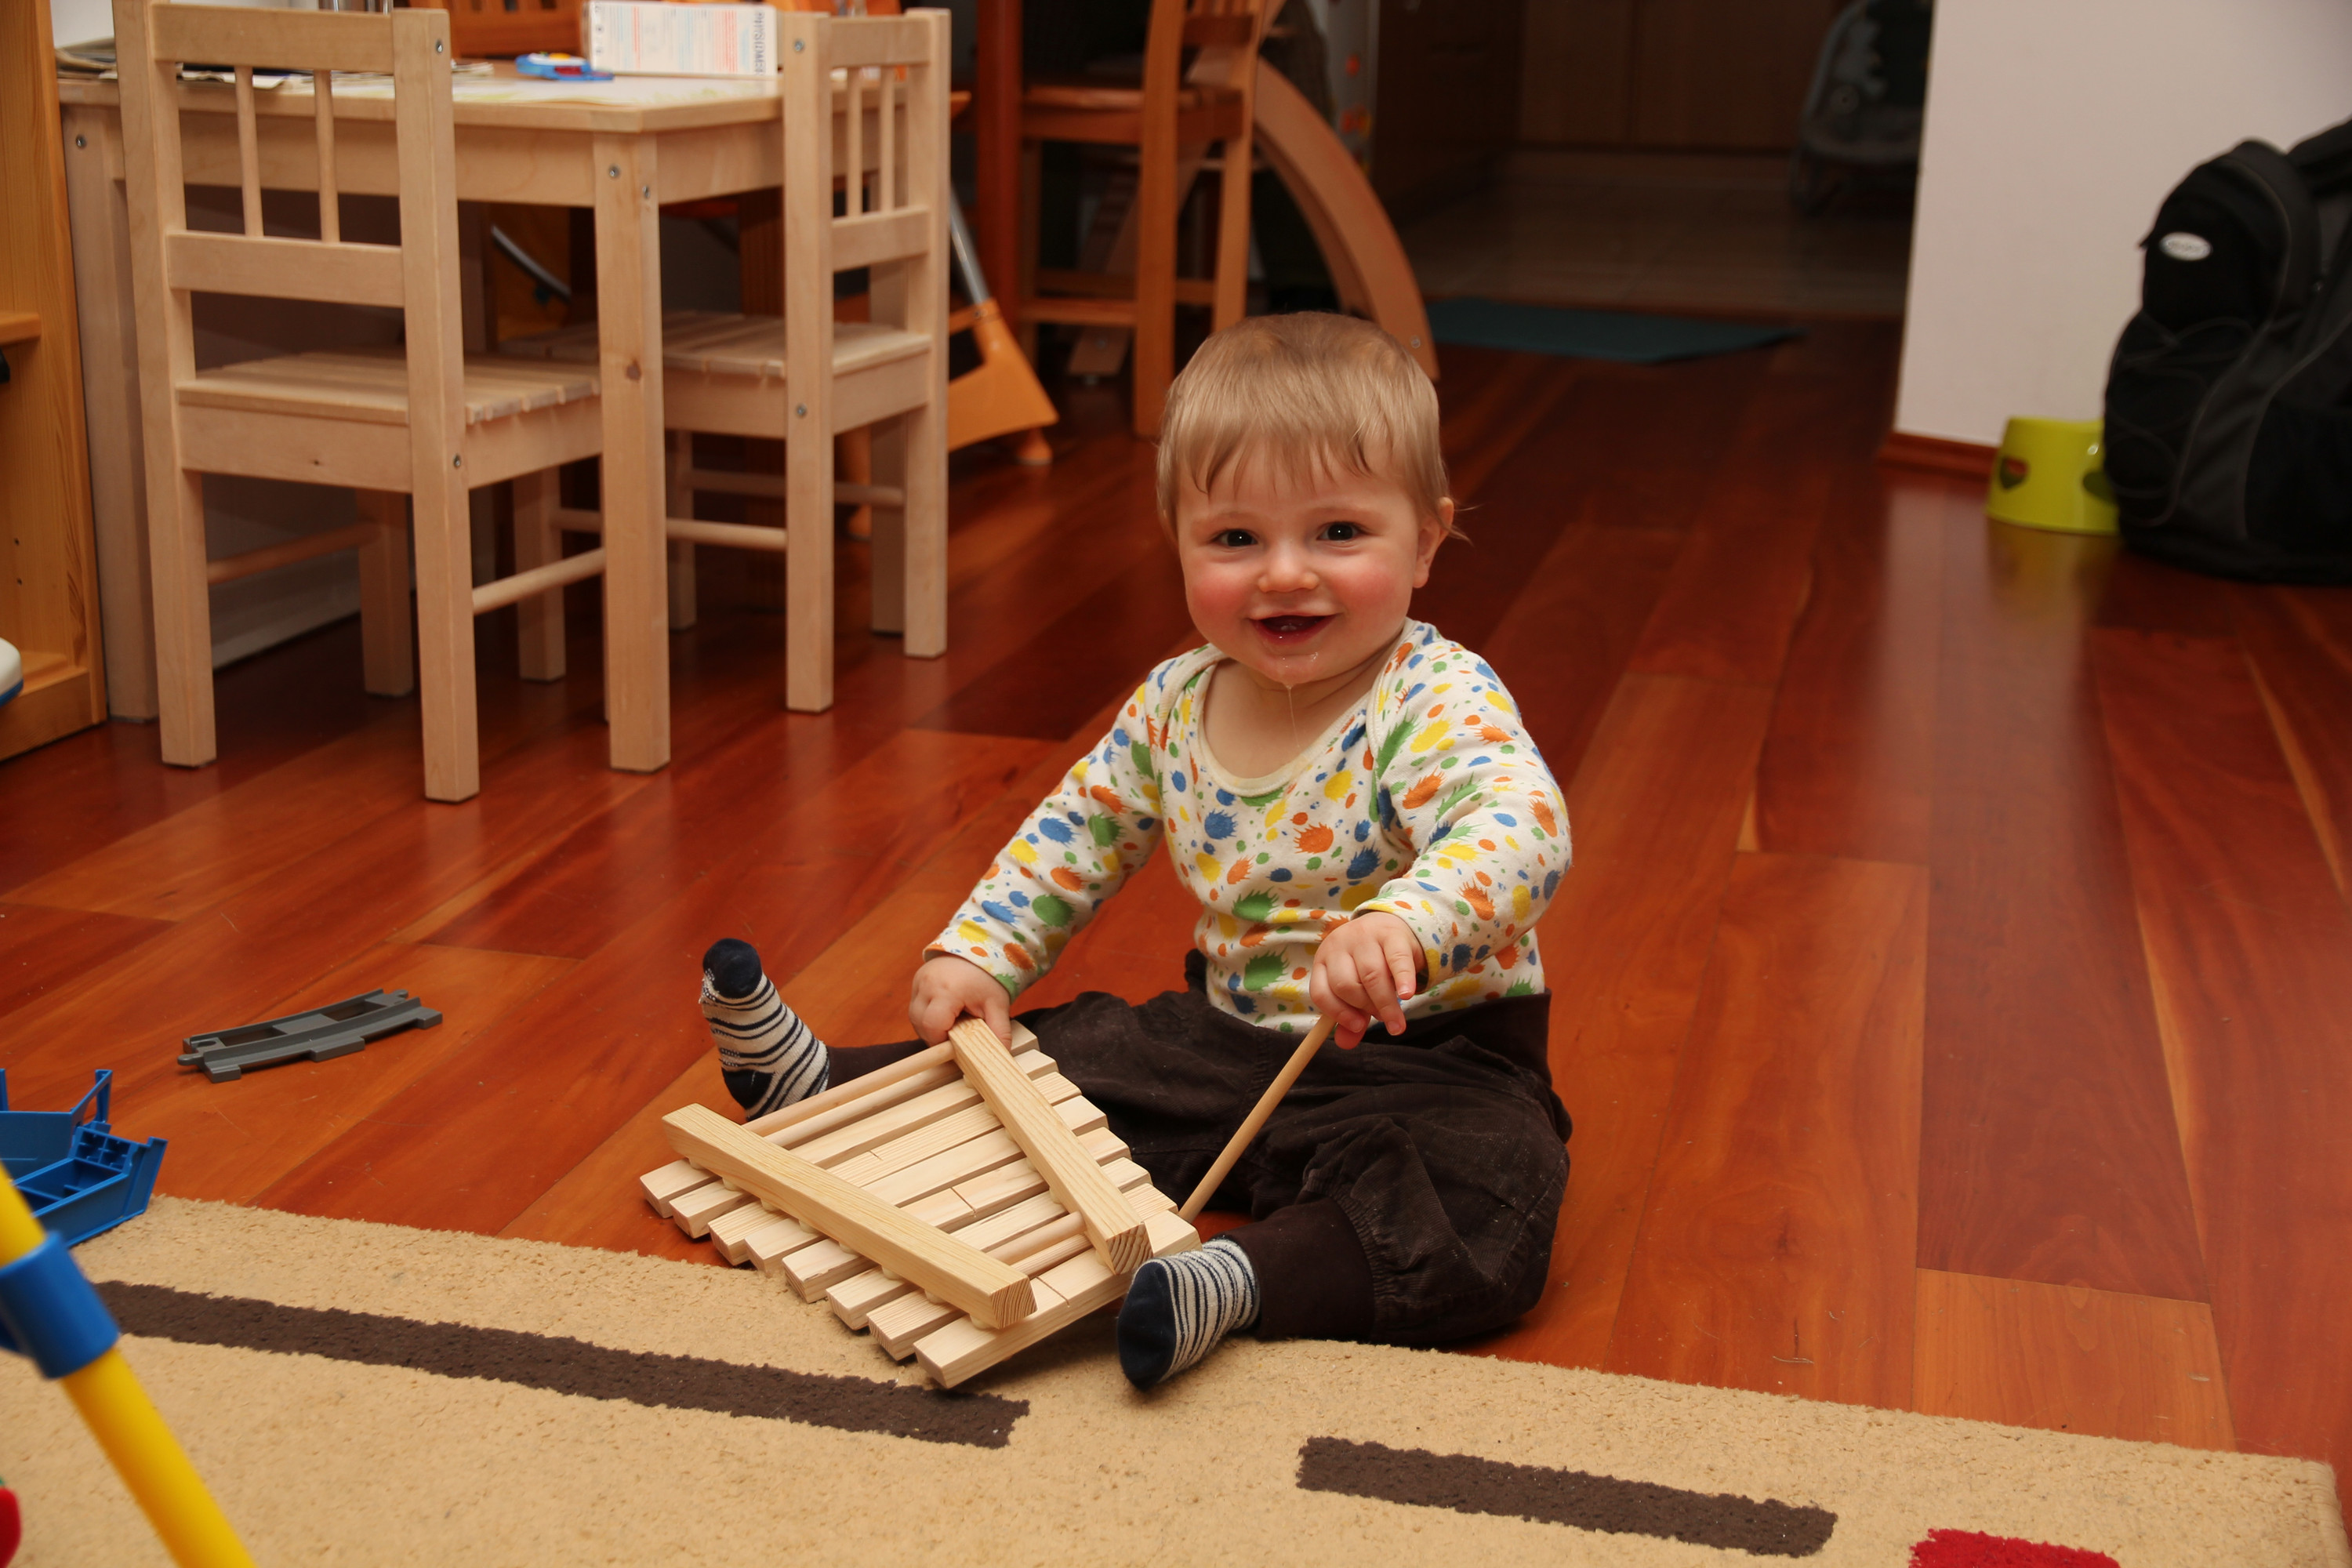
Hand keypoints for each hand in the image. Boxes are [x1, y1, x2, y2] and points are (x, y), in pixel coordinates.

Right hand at [909, 954, 1011, 1045]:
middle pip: (920, 1024)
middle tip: (955, 1034)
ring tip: (951, 1023)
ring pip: (914, 1017)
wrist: (979, 947)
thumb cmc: (988, 976)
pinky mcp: (916, 981)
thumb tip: (1002, 1054)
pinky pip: (915, 1007)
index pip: (933, 1027)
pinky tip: (944, 1014)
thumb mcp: (998, 1005)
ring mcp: (918, 981)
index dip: (942, 1041)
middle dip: (935, 1036)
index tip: (956, 1044)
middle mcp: (927, 985)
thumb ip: (1000, 1031)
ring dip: (929, 1027)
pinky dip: (927, 1016)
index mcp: (947, 991)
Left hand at [1309, 912, 1421, 1049]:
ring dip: (1385, 1003)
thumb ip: (1351, 1016)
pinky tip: (1407, 995)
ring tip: (1396, 1019)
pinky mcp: (1391, 934)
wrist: (1392, 926)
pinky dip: (1403, 980)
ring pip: (1371, 975)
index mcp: (1324, 960)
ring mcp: (1364, 936)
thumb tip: (1345, 1044)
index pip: (1321, 992)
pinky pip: (1397, 960)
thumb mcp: (1357, 989)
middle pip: (1346, 985)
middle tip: (1382, 1018)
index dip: (1338, 1014)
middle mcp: (1339, 945)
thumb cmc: (1371, 964)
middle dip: (1366, 1007)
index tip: (1358, 1027)